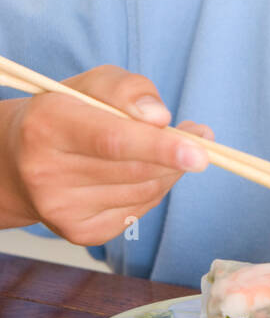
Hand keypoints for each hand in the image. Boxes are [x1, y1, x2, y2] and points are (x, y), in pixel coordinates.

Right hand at [3, 63, 214, 246]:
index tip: (201, 153)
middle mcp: (46, 172)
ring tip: (168, 149)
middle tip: (198, 136)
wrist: (20, 160)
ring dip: (169, 170)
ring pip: (144, 191)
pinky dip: (153, 189)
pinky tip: (141, 172)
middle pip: (135, 170)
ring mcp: (61, 209)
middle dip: (176, 155)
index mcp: (47, 126)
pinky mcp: (79, 232)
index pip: (112, 140)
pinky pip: (139, 209)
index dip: (160, 147)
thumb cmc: (67, 112)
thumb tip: (160, 119)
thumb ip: (128, 89)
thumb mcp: (92, 84)